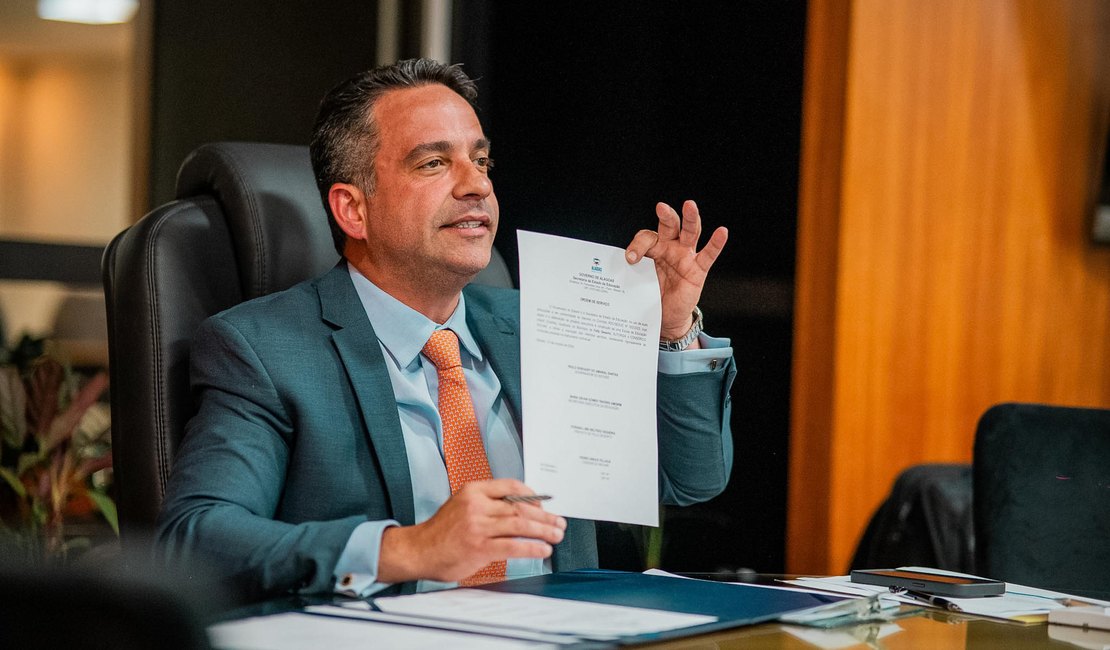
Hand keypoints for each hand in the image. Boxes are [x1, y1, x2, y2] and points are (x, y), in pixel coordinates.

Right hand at [377, 479, 566, 583]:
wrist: (418, 550)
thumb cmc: (442, 531)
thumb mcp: (462, 505)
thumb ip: (487, 503)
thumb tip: (520, 508)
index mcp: (473, 490)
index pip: (511, 486)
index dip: (533, 495)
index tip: (544, 505)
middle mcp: (476, 505)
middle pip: (520, 507)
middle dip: (545, 516)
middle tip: (559, 523)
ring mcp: (478, 526)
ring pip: (520, 525)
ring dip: (544, 531)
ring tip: (556, 536)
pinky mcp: (479, 547)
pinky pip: (513, 546)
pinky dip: (532, 548)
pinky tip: (543, 550)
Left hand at [625, 201, 727, 345]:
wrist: (665, 316)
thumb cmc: (652, 294)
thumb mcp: (639, 280)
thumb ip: (632, 271)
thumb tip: (616, 270)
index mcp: (654, 248)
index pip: (647, 237)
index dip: (638, 245)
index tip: (631, 258)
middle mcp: (671, 247)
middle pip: (670, 226)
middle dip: (666, 216)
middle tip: (661, 207)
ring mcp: (686, 257)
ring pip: (690, 233)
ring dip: (691, 219)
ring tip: (690, 206)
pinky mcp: (698, 270)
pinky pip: (708, 255)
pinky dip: (716, 243)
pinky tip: (722, 232)